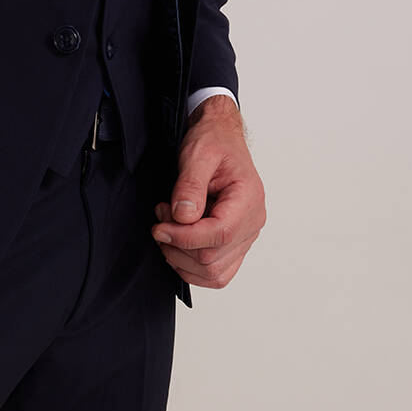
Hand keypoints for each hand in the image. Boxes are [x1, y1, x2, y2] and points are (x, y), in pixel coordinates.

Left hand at [152, 95, 265, 289]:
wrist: (220, 136)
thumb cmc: (214, 141)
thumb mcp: (197, 153)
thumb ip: (190, 185)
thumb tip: (183, 216)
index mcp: (248, 199)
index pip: (219, 234)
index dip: (184, 237)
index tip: (159, 227)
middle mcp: (252, 222)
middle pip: (213, 258)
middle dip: (177, 245)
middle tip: (161, 217)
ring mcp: (245, 236)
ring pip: (214, 274)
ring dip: (181, 259)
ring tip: (168, 227)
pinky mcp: (234, 244)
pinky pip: (216, 273)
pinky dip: (191, 267)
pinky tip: (177, 244)